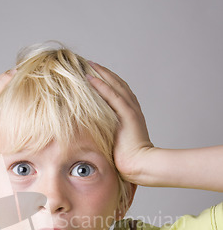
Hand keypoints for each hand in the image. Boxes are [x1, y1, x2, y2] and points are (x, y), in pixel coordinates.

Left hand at [87, 62, 153, 183]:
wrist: (141, 166)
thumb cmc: (128, 161)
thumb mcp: (115, 144)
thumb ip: (108, 135)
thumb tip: (93, 137)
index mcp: (131, 115)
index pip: (119, 93)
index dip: (107, 81)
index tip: (94, 74)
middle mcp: (132, 109)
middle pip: (118, 85)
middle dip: (104, 73)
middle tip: (90, 63)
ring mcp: (131, 111)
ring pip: (116, 86)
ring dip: (102, 74)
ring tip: (89, 65)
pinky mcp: (128, 116)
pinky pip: (113, 97)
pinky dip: (102, 86)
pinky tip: (91, 78)